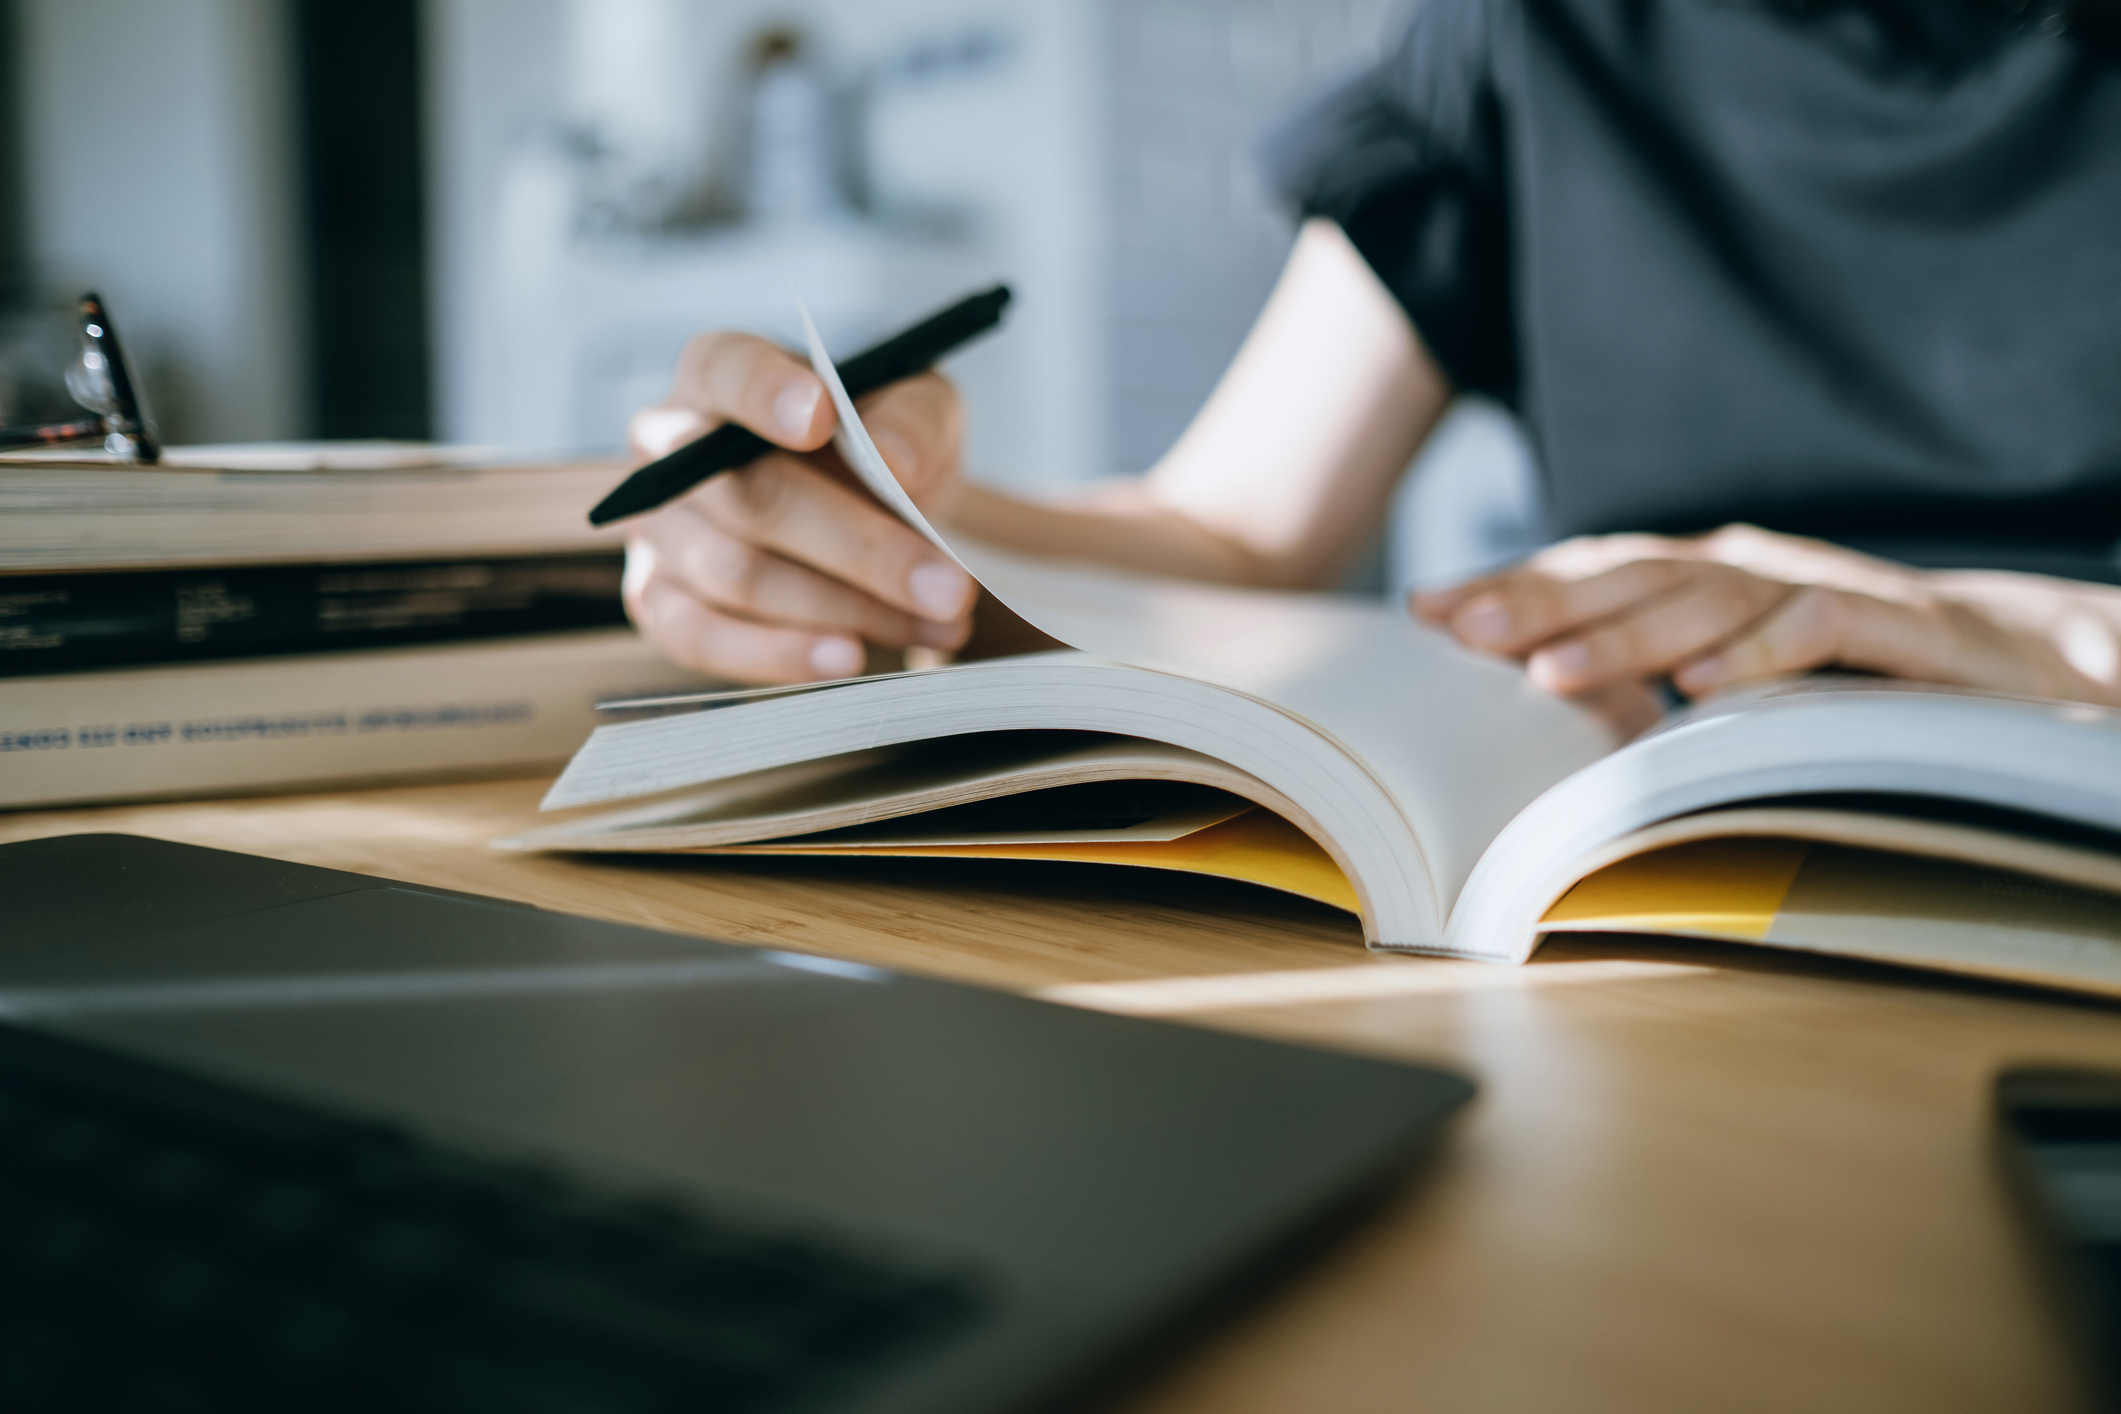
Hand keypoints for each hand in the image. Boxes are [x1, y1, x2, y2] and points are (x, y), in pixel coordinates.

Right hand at [620, 332, 976, 682]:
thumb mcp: (914, 406)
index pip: (726, 370)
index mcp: (718, 372)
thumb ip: (911, 419)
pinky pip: (699, 637)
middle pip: (750, 497)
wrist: (854, 507)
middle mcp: (666, 445)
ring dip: (846, 610)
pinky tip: (848, 658)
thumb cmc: (873, 442)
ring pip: (738, 576)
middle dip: (859, 548)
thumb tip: (895, 460)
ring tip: (936, 625)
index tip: (823, 418)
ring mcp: (656, 526)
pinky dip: (778, 653)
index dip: (767, 395)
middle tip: (947, 587)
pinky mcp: (656, 598)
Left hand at [1412, 524, 2120, 726]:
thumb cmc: (1848, 676)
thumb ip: (1648, 682)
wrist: (2014, 659)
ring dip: (1628, 639)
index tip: (1425, 611)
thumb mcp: (1733, 675)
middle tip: (1460, 630)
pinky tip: (1702, 690)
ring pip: (1712, 600)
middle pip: (1632, 576)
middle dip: (1540, 602)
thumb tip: (1532, 708)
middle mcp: (1752, 568)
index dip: (1513, 585)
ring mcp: (1822, 587)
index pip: (1593, 572)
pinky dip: (1761, 656)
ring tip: (1549, 675)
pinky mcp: (1898, 626)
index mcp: (1705, 575)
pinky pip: (1821, 630)